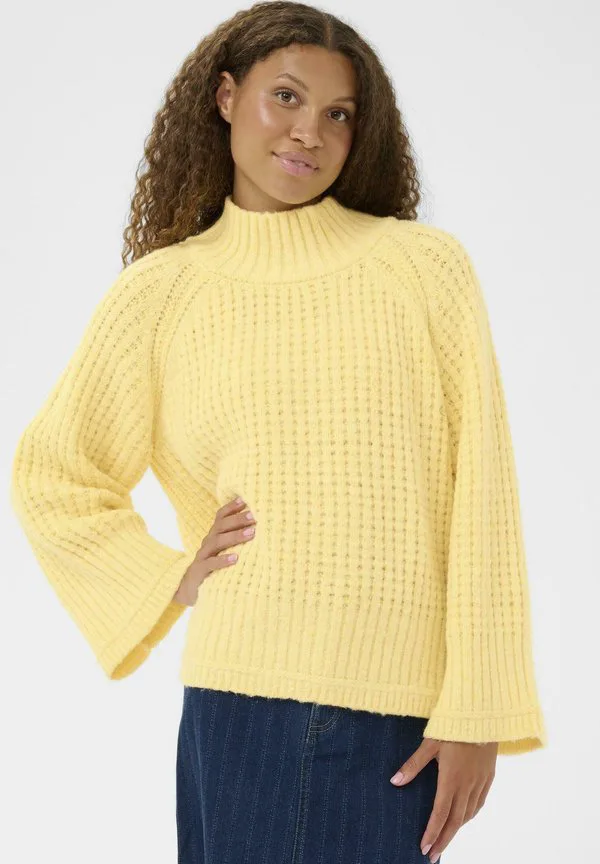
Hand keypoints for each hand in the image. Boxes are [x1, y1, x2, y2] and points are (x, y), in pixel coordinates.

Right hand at [173, 496, 255, 605]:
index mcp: (214, 535)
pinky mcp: (200, 571)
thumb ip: (236, 540)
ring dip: (235, 536)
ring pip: (217, 542)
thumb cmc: (214, 567)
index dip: (231, 507)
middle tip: (254, 516)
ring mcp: (203, 556)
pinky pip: (210, 564)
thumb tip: (259, 529)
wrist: (189, 588)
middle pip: (221, 526)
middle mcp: (208, 542)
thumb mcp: (224, 552)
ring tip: (251, 533)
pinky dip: (222, 560)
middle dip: (238, 519)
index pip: (220, 517)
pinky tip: (235, 558)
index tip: (245, 500)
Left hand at [390, 737, 497, 861]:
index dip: (432, 833)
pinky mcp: (488, 776)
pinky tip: (464, 818)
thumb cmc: (452, 726)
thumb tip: (395, 782)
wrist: (483, 714)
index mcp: (451, 778)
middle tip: (432, 856)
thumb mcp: (429, 743)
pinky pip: (479, 803)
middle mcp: (467, 785)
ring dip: (456, 830)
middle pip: (455, 821)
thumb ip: (413, 765)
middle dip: (443, 840)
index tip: (424, 848)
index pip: (440, 813)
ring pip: (468, 814)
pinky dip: (470, 815)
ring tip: (444, 840)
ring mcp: (480, 782)